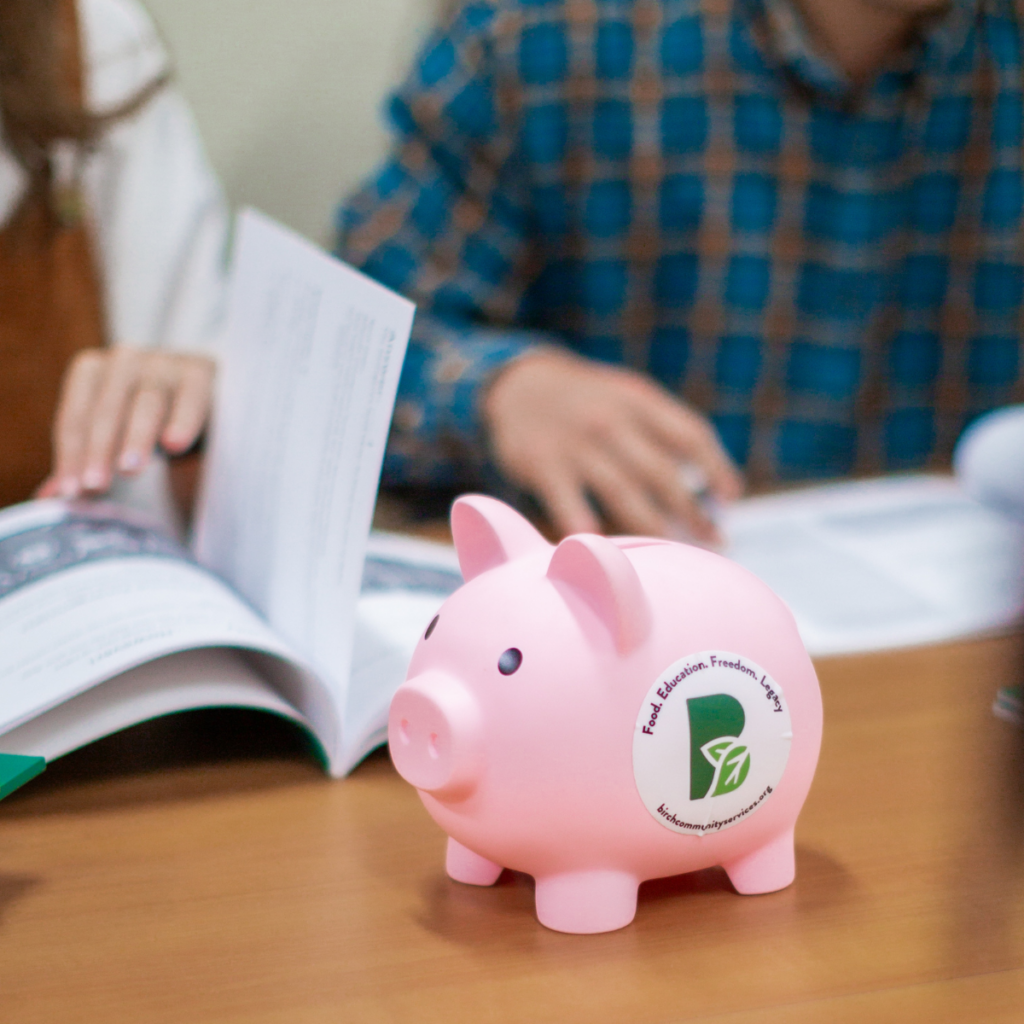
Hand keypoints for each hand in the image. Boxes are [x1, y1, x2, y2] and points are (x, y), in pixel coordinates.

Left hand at [37, 347, 214, 498]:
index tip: (72, 492)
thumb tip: (48, 498)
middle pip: (107, 409)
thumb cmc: (148, 418)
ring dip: (136, 437)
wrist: (203, 393)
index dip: (71, 455)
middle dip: (99, 449)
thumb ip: (86, 461)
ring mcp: (164, 362)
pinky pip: (189, 398)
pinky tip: (174, 445)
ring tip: (129, 470)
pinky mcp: (201, 371)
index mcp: (91, 370)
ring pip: (146, 402)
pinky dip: (182, 421)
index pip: (75, 417)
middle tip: (95, 485)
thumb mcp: (115, 436)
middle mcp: (124, 359)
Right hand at [482, 348, 742, 540]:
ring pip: (623, 494)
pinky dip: (590, 532)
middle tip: (714, 540)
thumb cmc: (588, 402)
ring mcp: (576, 444)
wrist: (517, 385)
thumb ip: (664, 430)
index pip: (690, 434)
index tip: (730, 499)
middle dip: (692, 511)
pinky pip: (571, 507)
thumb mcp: (627, 396)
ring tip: (674, 552)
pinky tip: (607, 553)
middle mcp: (610, 420)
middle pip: (661, 472)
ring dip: (654, 528)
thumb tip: (710, 482)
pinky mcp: (543, 465)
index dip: (716, 467)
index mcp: (638, 400)